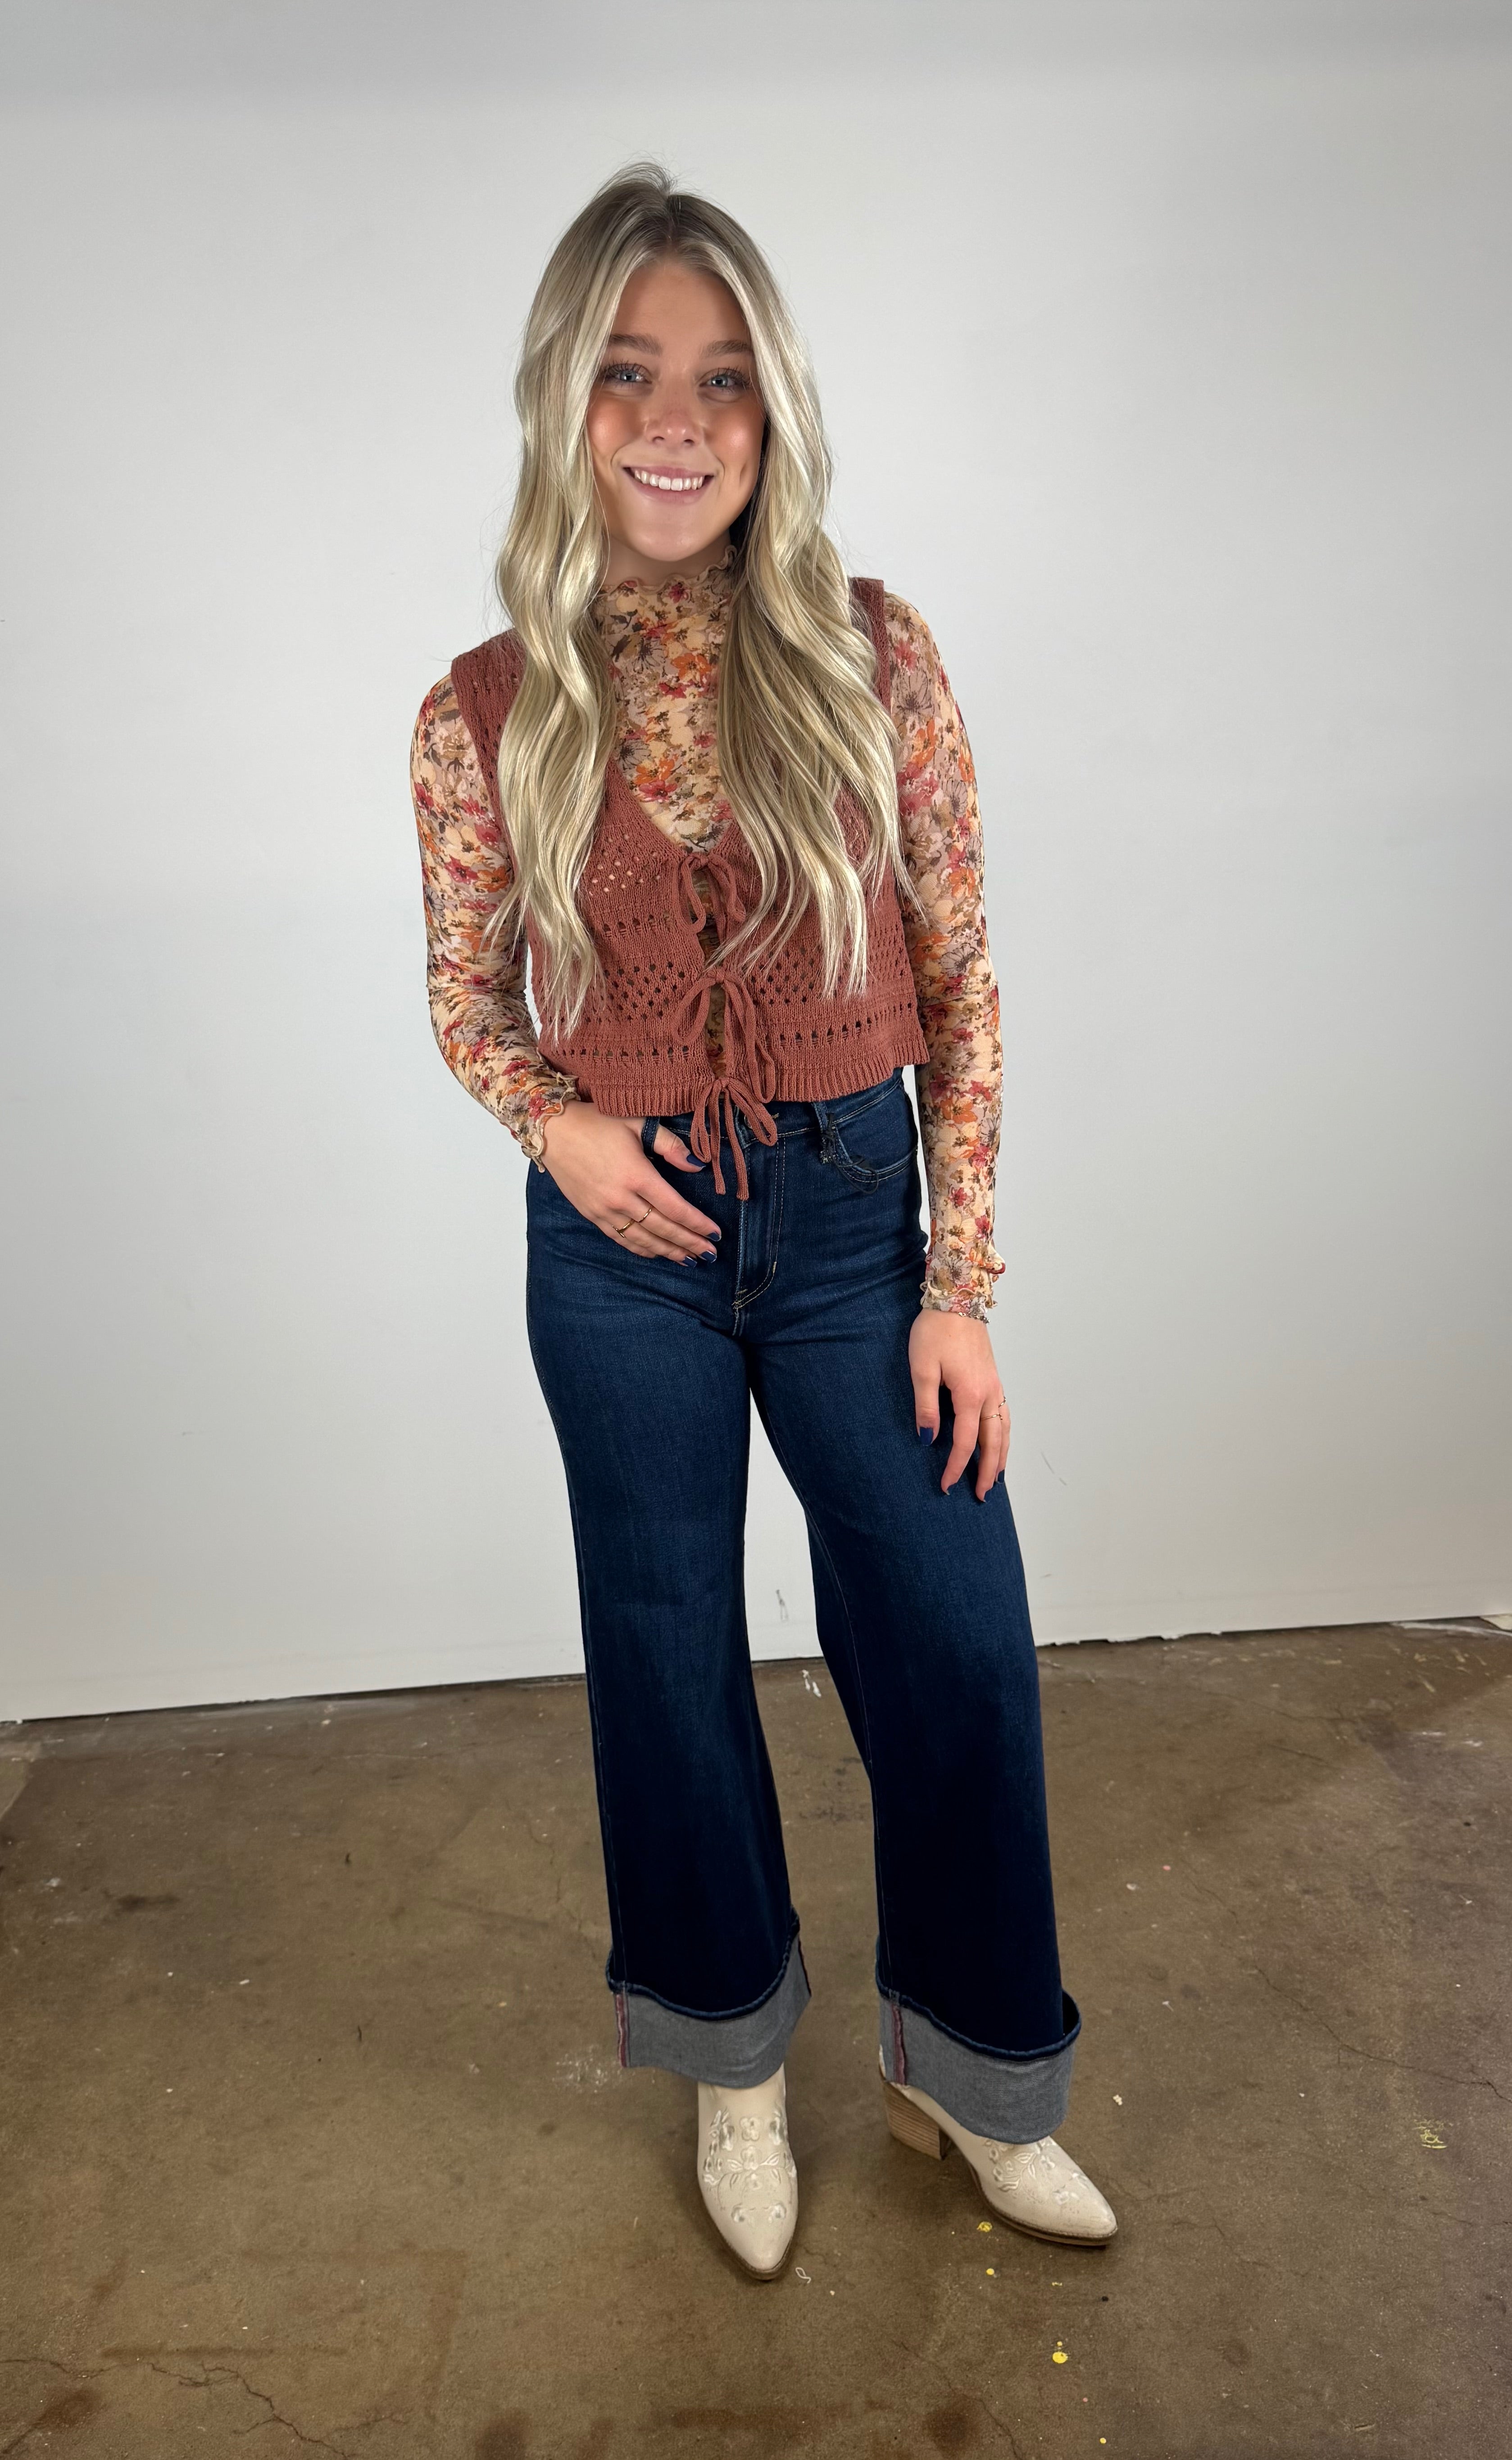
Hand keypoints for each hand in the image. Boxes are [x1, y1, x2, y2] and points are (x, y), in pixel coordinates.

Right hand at [538, 1102, 720, 1263]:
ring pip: (642, 1239)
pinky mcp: (591, 1214)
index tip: (716, 1233)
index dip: (698, 1224)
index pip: (675, 1208)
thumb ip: (670, 1145)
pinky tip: (656, 1253)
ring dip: (668, 1251)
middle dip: (689, 1243)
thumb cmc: (596, 1122)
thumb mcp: (637, 1123)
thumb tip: (697, 1164)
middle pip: (663, 1229)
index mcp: (636, 1175)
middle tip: (710, 1254)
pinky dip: (641, 1249)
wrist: (552, 1131)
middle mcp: (621, 1198)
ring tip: (689, 1259)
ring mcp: (604, 1210)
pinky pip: (620, 1238)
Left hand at [909, 1309, 1009, 1501]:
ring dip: (1002, 1456)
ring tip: (996, 1478)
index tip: (946, 1486)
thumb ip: (926, 1406)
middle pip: (994, 1443)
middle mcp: (989, 1394)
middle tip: (982, 1496)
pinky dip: (1005, 1436)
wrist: (957, 1299)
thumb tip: (927, 1439)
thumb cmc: (935, 1331)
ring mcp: (995, 1386)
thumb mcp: (922, 1368)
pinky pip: (1005, 1416)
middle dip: (989, 1471)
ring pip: (1005, 1430)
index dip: (956, 1467)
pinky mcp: (994, 1379)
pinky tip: (999, 1442)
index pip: (965, 1442)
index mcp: (970, 1395)